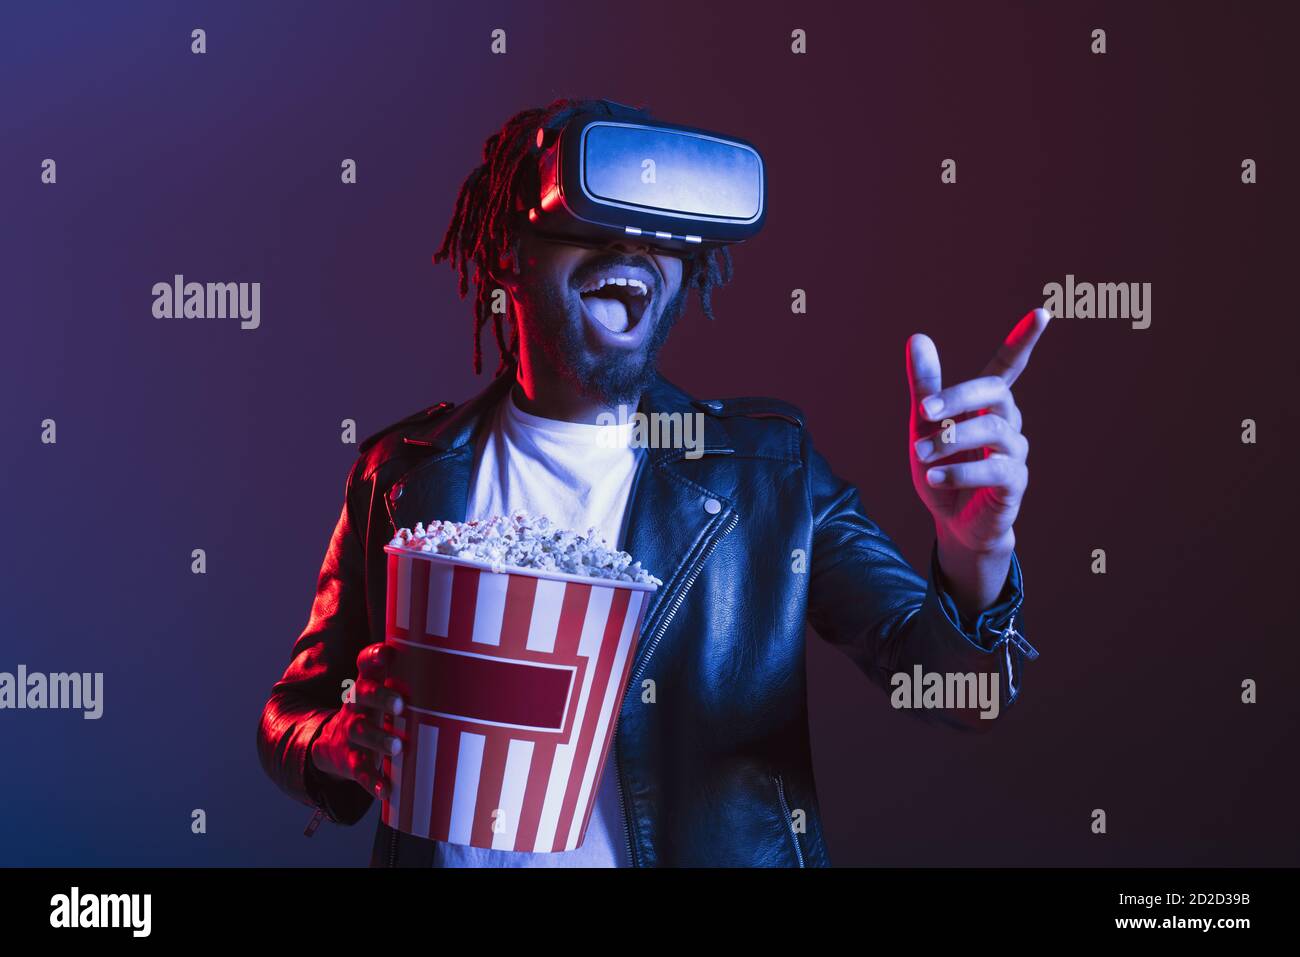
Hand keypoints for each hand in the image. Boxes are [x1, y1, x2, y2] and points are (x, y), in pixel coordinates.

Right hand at [309, 642, 405, 800]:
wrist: (331, 746)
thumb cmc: (372, 712)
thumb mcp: (379, 691)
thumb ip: (405, 674)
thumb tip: (450, 653)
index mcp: (366, 686)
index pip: (365, 665)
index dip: (373, 658)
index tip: (387, 653)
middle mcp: (356, 706)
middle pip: (362, 696)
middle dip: (380, 697)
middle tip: (401, 703)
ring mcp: (351, 734)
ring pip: (362, 734)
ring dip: (380, 740)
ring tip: (398, 747)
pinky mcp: (351, 762)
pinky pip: (360, 772)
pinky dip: (372, 781)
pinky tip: (386, 789)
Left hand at [906, 308, 1049, 555]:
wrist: (952, 523)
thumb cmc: (941, 468)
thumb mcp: (924, 427)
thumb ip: (924, 386)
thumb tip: (918, 336)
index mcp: (987, 404)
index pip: (1008, 366)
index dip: (1023, 340)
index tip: (1041, 313)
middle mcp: (1008, 422)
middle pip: (995, 392)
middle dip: (959, 397)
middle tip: (924, 412)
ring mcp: (1015, 452)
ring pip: (993, 431)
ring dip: (951, 440)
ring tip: (921, 455)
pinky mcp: (1014, 483)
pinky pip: (994, 470)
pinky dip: (960, 473)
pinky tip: (934, 478)